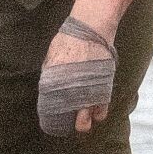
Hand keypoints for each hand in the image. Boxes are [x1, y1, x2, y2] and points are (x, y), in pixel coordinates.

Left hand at [38, 17, 116, 135]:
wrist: (90, 29)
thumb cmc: (68, 39)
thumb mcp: (52, 56)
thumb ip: (50, 72)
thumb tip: (48, 85)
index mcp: (55, 80)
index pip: (51, 107)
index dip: (52, 116)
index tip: (52, 118)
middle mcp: (72, 89)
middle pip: (72, 117)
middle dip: (72, 124)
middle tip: (71, 123)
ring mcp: (89, 89)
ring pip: (88, 117)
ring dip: (86, 120)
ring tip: (84, 120)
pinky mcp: (104, 86)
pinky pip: (102, 107)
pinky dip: (99, 112)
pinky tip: (96, 113)